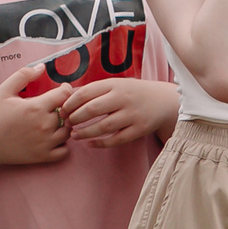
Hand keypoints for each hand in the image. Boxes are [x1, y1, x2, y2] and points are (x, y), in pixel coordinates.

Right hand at [0, 62, 70, 166]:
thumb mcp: (4, 90)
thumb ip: (23, 75)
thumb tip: (42, 66)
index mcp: (36, 107)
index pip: (65, 94)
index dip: (65, 90)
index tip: (60, 91)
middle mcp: (44, 125)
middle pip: (68, 113)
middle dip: (64, 108)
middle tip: (54, 107)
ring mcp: (45, 143)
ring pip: (68, 131)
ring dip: (64, 126)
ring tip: (53, 122)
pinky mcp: (43, 156)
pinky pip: (65, 150)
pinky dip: (62, 145)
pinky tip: (52, 138)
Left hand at [63, 77, 177, 146]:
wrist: (164, 101)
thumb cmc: (132, 93)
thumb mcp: (115, 84)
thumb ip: (93, 89)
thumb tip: (64, 93)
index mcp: (114, 85)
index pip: (85, 93)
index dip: (70, 103)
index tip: (63, 110)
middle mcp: (124, 99)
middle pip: (92, 109)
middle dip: (75, 118)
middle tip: (67, 124)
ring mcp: (133, 115)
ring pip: (104, 126)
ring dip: (85, 133)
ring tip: (74, 135)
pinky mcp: (140, 130)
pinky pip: (117, 139)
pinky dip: (101, 143)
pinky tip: (91, 144)